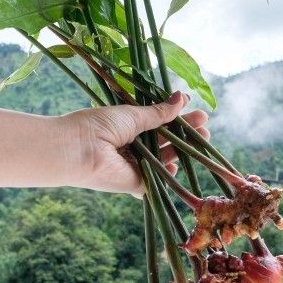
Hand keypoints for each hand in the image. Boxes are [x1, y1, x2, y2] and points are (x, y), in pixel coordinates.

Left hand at [58, 92, 210, 195]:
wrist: (78, 150)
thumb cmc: (98, 126)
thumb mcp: (132, 114)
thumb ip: (159, 112)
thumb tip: (182, 98)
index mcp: (126, 127)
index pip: (157, 121)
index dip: (175, 115)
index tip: (191, 105)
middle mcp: (131, 147)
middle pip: (164, 140)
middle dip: (185, 132)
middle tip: (204, 123)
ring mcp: (133, 166)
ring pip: (164, 159)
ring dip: (182, 149)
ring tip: (203, 137)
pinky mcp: (135, 184)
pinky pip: (156, 180)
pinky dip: (169, 174)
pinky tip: (180, 165)